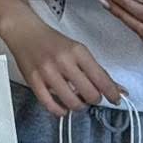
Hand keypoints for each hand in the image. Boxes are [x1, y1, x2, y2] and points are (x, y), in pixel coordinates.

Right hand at [0, 11, 123, 115]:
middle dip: (95, 99)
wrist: (25, 32)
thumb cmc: (53, 42)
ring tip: (78, 101)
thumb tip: (118, 89)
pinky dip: (60, 111)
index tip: (116, 99)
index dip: (112, 93)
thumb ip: (96, 70)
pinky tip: (63, 109)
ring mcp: (47, 72)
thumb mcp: (77, 50)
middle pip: (89, 93)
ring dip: (79, 106)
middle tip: (92, 97)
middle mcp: (63, 61)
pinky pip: (50, 105)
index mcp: (78, 51)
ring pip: (72, 102)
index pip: (101, 78)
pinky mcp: (33, 81)